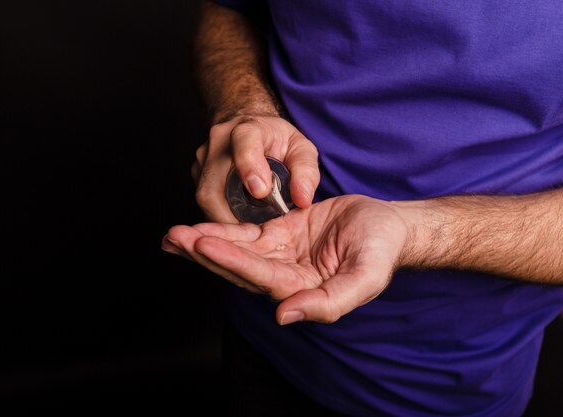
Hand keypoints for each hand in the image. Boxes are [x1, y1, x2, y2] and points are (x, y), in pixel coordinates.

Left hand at [162, 194, 410, 324]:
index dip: (232, 262)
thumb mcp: (364, 278)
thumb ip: (328, 303)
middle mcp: (285, 277)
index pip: (260, 277)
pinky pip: (246, 234)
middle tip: (175, 238)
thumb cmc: (381, 251)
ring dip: (205, 243)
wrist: (388, 225)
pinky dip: (221, 231)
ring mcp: (280, 256)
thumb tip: (284, 317)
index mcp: (302, 291)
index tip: (204, 245)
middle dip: (206, 253)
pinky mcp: (279, 235)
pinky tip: (197, 230)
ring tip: (174, 235)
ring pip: (236, 251)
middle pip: (239, 268)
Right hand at [192, 115, 319, 222]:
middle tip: (258, 231)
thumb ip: (306, 172)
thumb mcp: (300, 149)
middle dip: (234, 215)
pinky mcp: (196, 174)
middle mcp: (218, 141)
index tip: (261, 192)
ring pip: (206, 198)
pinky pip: (205, 202)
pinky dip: (221, 215)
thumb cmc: (276, 139)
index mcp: (248, 128)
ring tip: (249, 228)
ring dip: (226, 219)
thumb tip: (302, 199)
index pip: (244, 144)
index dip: (249, 168)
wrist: (247, 124)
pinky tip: (238, 221)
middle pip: (215, 185)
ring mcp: (203, 158)